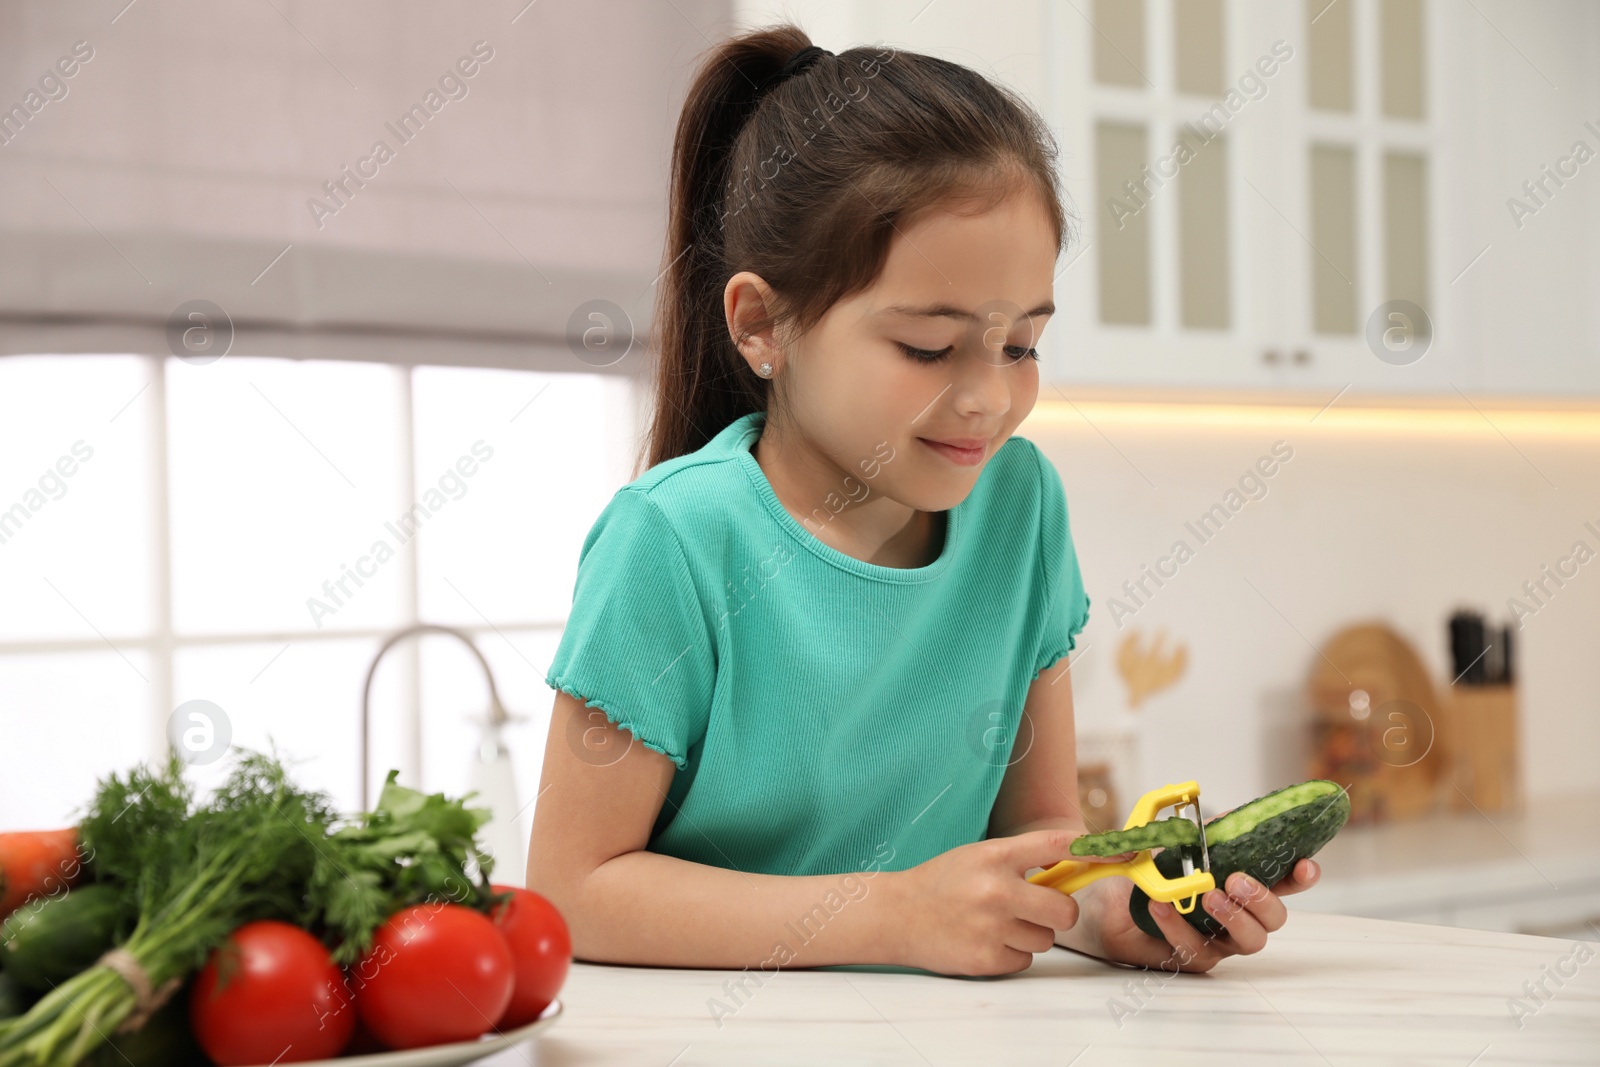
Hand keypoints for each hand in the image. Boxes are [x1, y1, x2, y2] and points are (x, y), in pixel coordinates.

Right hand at [886, 829, 1128, 976]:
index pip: (1056, 845)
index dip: (1096, 850)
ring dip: (1029, 934)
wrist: (895, 914)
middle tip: (1035, 908)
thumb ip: (1021, 862)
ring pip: (1046, 939)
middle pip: (1064, 911)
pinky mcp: (986, 959)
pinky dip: (1011, 953)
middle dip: (1057, 913)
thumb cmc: (942, 882)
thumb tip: (1075, 869)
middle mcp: (996, 890)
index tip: (1125, 853)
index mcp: (995, 856)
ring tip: (994, 923)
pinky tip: (984, 940)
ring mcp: (991, 927)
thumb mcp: (979, 857)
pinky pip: (1024, 960)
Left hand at [1061, 857, 1321, 972]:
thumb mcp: (1183, 845)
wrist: (1114, 903)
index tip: (1305, 866)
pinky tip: (1163, 906)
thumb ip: (1209, 834)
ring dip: (1232, 917)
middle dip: (1262, 900)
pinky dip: (1179, 925)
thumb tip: (1230, 817)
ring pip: (1249, 941)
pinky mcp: (1194, 958)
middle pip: (1275, 920)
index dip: (1300, 877)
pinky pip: (1195, 948)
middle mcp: (1241, 917)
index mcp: (1245, 886)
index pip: (1286, 884)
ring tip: (1208, 896)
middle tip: (1236, 881)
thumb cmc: (1156, 875)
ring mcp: (1220, 941)